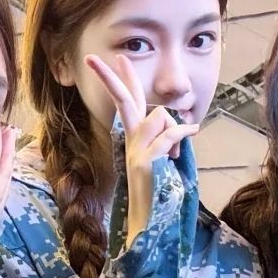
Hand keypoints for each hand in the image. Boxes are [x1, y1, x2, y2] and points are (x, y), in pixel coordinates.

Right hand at [85, 55, 198, 249]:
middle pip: (123, 100)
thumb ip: (170, 137)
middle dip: (109, 77)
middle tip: (92, 57)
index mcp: (134, 139)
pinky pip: (169, 134)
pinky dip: (181, 137)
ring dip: (174, 130)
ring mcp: (135, 150)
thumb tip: (184, 123)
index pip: (127, 103)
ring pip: (159, 115)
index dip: (121, 80)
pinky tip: (180, 151)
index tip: (114, 58)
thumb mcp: (166, 158)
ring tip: (174, 155)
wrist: (151, 221)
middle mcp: (131, 142)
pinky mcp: (144, 160)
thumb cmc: (161, 191)